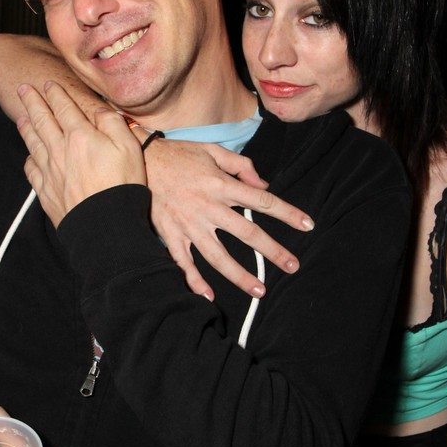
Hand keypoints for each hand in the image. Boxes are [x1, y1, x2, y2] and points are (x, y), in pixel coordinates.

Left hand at [17, 81, 145, 225]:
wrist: (104, 226)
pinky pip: (32, 169)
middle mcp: (59, 150)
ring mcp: (49, 171)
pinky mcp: (46, 191)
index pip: (63, 108)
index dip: (55, 94)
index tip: (47, 84)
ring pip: (32, 142)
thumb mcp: (129, 148)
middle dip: (32, 102)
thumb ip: (113, 123)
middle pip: (41, 120)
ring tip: (21, 116)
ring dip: (26, 126)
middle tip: (23, 89)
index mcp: (80, 136)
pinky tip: (29, 155)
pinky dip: (29, 158)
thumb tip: (99, 110)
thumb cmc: (121, 186)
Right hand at [146, 140, 314, 299]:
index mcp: (221, 185)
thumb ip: (241, 166)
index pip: (262, 201)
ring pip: (218, 256)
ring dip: (240, 276)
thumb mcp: (213, 150)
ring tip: (259, 291)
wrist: (138, 160)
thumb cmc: (179, 154)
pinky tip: (208, 296)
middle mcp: (208, 207)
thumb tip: (263, 185)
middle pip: (247, 233)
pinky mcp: (170, 234)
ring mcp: (189, 224)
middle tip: (293, 266)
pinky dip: (194, 281)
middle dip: (273, 251)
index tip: (308, 225)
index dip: (288, 213)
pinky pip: (183, 262)